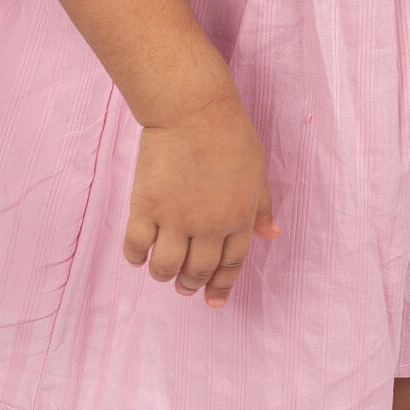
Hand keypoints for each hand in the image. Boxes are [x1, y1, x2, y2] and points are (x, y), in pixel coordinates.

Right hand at [123, 89, 279, 307]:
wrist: (192, 109)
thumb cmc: (229, 133)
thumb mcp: (257, 171)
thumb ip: (262, 206)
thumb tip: (272, 234)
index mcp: (240, 217)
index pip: (232, 264)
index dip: (221, 285)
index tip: (213, 301)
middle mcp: (210, 225)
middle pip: (198, 269)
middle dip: (191, 284)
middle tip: (184, 287)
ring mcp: (177, 218)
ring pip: (167, 266)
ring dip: (164, 275)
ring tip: (161, 272)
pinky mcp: (147, 206)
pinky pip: (137, 246)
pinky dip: (136, 257)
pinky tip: (138, 256)